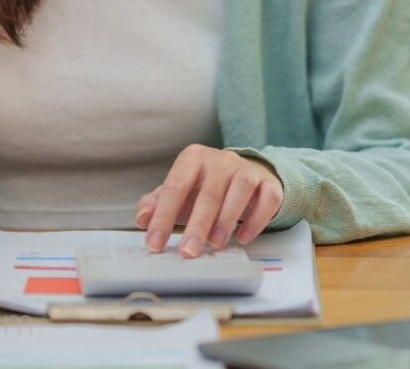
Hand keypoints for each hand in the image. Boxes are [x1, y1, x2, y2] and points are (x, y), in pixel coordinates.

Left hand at [134, 144, 283, 257]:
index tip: (154, 244)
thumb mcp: (180, 191)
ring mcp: (247, 169)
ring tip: (215, 244)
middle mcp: (221, 159)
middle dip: (197, 225)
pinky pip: (266, 199)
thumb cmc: (206, 187)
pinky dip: (256, 220)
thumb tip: (141, 219)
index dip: (163, 216)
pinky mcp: (269, 183)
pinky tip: (243, 237)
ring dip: (227, 220)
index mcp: (193, 158)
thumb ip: (156, 203)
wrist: (246, 175)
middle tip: (188, 252)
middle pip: (208, 193)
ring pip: (239, 191)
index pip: (175, 186)